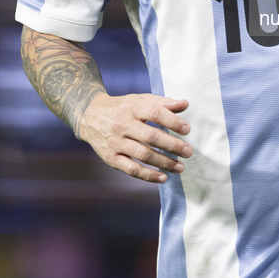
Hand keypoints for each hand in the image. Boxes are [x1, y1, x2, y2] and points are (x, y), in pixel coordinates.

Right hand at [77, 92, 191, 182]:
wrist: (90, 115)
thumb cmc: (123, 107)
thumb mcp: (140, 100)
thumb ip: (163, 103)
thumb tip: (185, 104)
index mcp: (132, 107)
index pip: (155, 113)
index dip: (172, 121)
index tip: (187, 130)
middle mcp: (122, 124)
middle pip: (150, 136)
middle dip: (172, 146)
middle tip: (188, 152)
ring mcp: (115, 142)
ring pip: (143, 155)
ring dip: (164, 162)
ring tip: (180, 167)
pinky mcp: (110, 158)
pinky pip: (131, 169)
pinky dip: (148, 175)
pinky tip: (163, 177)